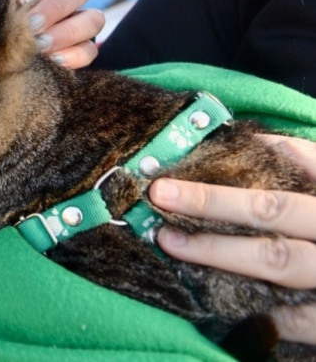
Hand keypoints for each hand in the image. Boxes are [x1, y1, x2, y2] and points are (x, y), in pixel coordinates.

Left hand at [15, 0, 103, 68]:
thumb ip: (1, 1)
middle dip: (54, 8)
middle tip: (31, 24)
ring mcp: (80, 23)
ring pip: (94, 19)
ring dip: (66, 32)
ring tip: (40, 45)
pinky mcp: (83, 50)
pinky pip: (90, 50)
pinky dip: (73, 55)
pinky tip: (53, 59)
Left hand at [149, 134, 315, 343]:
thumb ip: (310, 165)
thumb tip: (258, 144)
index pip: (300, 162)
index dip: (242, 160)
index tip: (187, 157)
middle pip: (275, 210)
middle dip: (213, 202)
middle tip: (161, 194)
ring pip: (277, 261)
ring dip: (218, 250)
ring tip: (170, 242)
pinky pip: (293, 319)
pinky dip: (252, 309)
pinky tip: (210, 299)